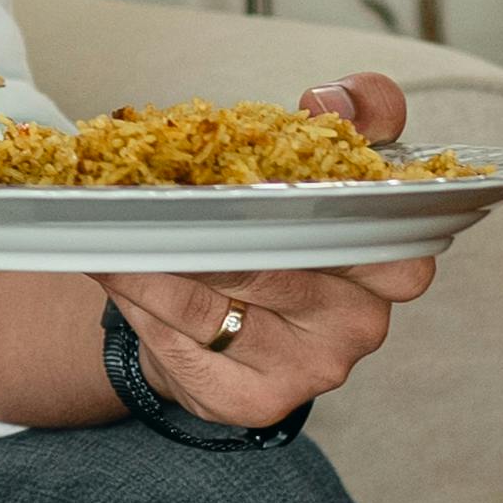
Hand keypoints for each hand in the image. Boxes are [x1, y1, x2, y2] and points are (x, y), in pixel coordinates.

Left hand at [92, 77, 434, 424]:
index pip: (383, 218)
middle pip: (271, 262)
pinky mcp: (258, 400)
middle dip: (202, 227)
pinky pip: (185, 346)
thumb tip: (332, 102)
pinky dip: (143, 307)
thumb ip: (351, 117)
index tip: (256, 164)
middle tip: (142, 196)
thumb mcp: (320, 165)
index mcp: (392, 256)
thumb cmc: (276, 234)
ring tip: (110, 235)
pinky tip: (121, 279)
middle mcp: (363, 320)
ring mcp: (314, 367)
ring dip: (152, 267)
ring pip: (215, 305)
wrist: (227, 323)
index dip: (319, 188)